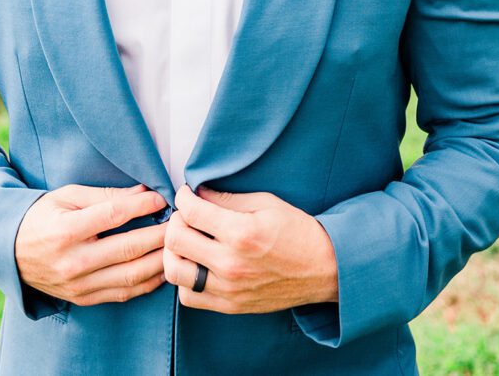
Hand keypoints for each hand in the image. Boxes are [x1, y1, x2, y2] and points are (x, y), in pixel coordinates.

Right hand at [15, 183, 167, 305]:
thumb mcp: (66, 196)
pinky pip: (123, 293)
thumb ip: (105, 195)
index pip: (113, 215)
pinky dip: (148, 282)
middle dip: (161, 234)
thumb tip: (143, 192)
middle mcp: (72, 261)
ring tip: (177, 245)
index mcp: (65, 230)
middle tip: (181, 223)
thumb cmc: (41, 217)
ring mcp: (78, 284)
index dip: (143, 205)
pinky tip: (162, 268)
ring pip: (131, 276)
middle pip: (129, 248)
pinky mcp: (83, 299)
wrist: (9, 252)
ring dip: (160, 260)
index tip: (163, 198)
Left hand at [162, 184, 338, 312]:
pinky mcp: (230, 305)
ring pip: (175, 271)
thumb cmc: (298, 233)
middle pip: (175, 239)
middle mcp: (231, 263)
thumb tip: (198, 193)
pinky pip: (188, 297)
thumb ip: (227, 199)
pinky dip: (184, 280)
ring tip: (186, 242)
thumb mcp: (266, 203)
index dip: (182, 197)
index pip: (191, 212)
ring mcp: (229, 288)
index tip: (186, 194)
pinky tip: (195, 265)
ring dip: (173, 252)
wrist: (324, 268)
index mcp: (241, 233)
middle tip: (186, 215)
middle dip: (175, 220)